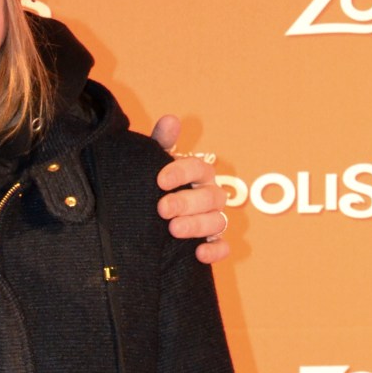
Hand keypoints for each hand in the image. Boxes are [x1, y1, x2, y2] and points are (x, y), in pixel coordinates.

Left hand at [151, 115, 230, 264]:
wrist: (148, 218)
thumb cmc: (156, 187)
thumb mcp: (154, 165)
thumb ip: (162, 143)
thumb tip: (171, 119)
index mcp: (198, 175)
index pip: (198, 168)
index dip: (182, 172)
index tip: (160, 181)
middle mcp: (210, 196)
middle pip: (211, 197)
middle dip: (187, 202)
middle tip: (162, 209)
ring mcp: (213, 220)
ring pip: (218, 222)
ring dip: (197, 225)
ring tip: (174, 230)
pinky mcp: (211, 244)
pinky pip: (223, 248)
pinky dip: (215, 251)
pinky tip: (198, 254)